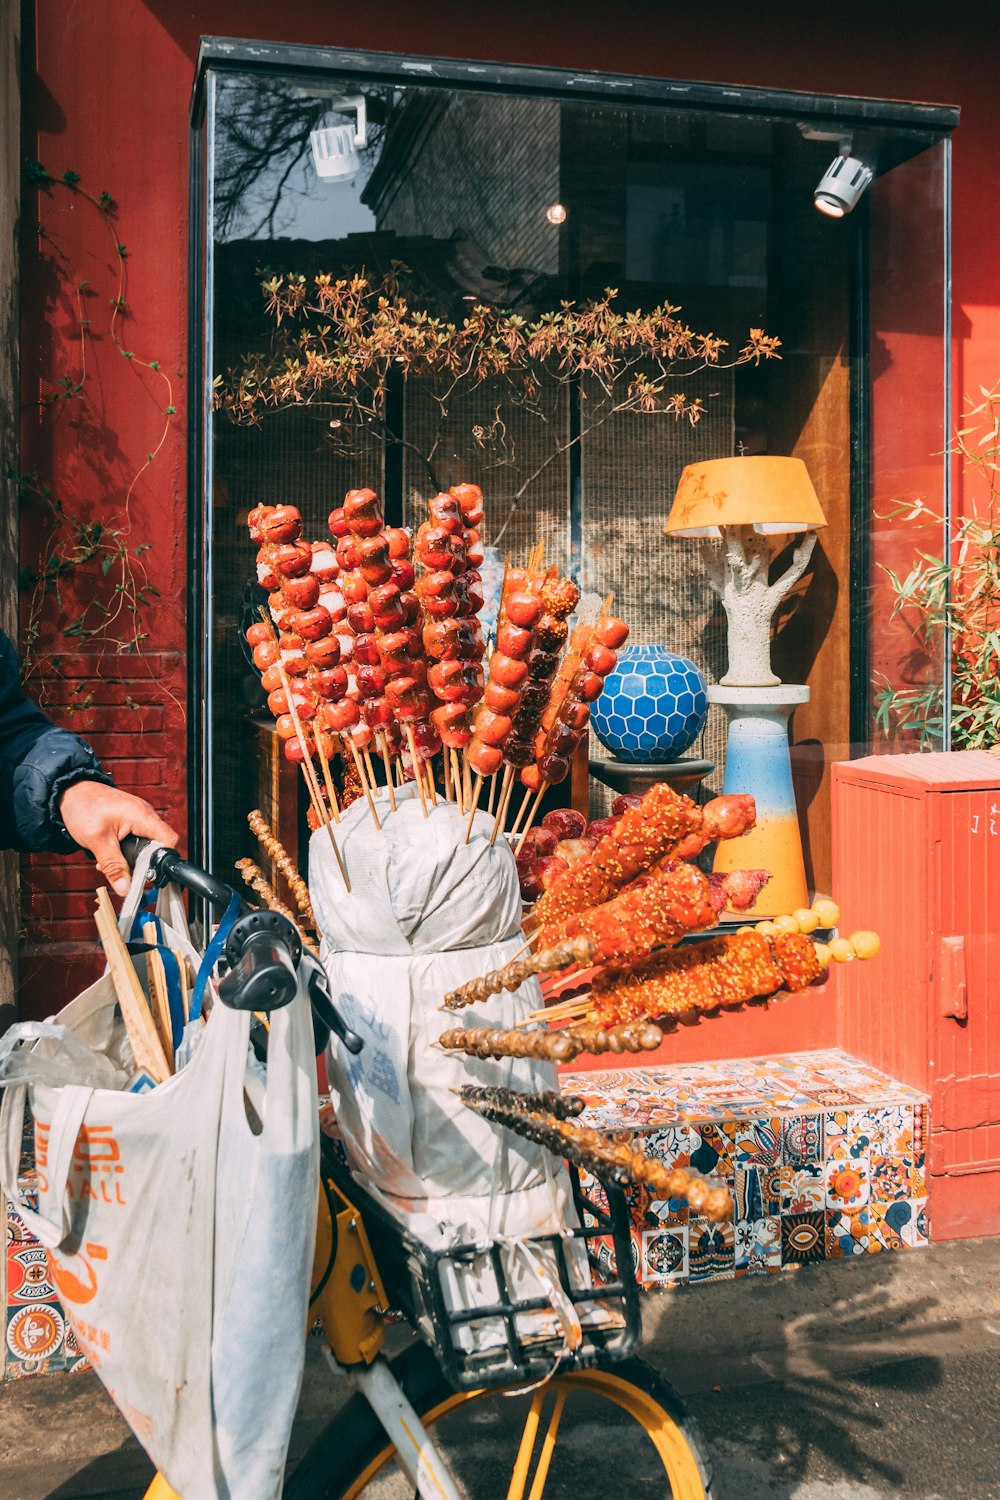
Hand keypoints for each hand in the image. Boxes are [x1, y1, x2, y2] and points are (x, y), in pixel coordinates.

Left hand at [58, 781, 178, 896]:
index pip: (169, 840)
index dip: (163, 859)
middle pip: (157, 846)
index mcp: (142, 816)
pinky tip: (108, 855)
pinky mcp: (129, 821)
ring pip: (144, 846)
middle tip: (123, 873)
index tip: (148, 874)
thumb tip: (126, 889)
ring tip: (110, 863)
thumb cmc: (82, 807)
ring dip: (129, 859)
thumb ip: (113, 866)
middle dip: (140, 863)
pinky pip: (134, 841)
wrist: (69, 792)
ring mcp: (138, 818)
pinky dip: (123, 851)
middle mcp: (145, 815)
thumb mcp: (97, 841)